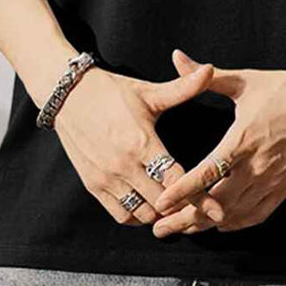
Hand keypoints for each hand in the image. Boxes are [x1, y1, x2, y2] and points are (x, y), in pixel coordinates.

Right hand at [52, 61, 228, 226]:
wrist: (69, 95)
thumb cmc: (113, 92)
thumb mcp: (149, 92)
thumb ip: (183, 87)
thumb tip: (210, 69)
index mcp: (142, 142)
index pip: (175, 180)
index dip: (198, 197)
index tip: (217, 210)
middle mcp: (124, 165)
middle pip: (161, 202)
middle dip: (182, 207)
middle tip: (199, 207)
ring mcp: (107, 178)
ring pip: (142, 214)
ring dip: (160, 214)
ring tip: (175, 207)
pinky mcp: (93, 185)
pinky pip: (120, 215)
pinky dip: (137, 216)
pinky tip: (149, 206)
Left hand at [151, 48, 285, 237]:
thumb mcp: (245, 80)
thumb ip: (206, 77)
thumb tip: (177, 58)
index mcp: (243, 139)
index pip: (206, 173)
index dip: (181, 191)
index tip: (160, 203)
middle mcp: (256, 166)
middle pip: (215, 203)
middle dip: (185, 218)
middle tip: (160, 227)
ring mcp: (272, 181)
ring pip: (234, 214)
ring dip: (206, 224)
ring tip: (183, 230)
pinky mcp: (285, 188)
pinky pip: (257, 215)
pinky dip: (236, 224)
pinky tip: (220, 225)